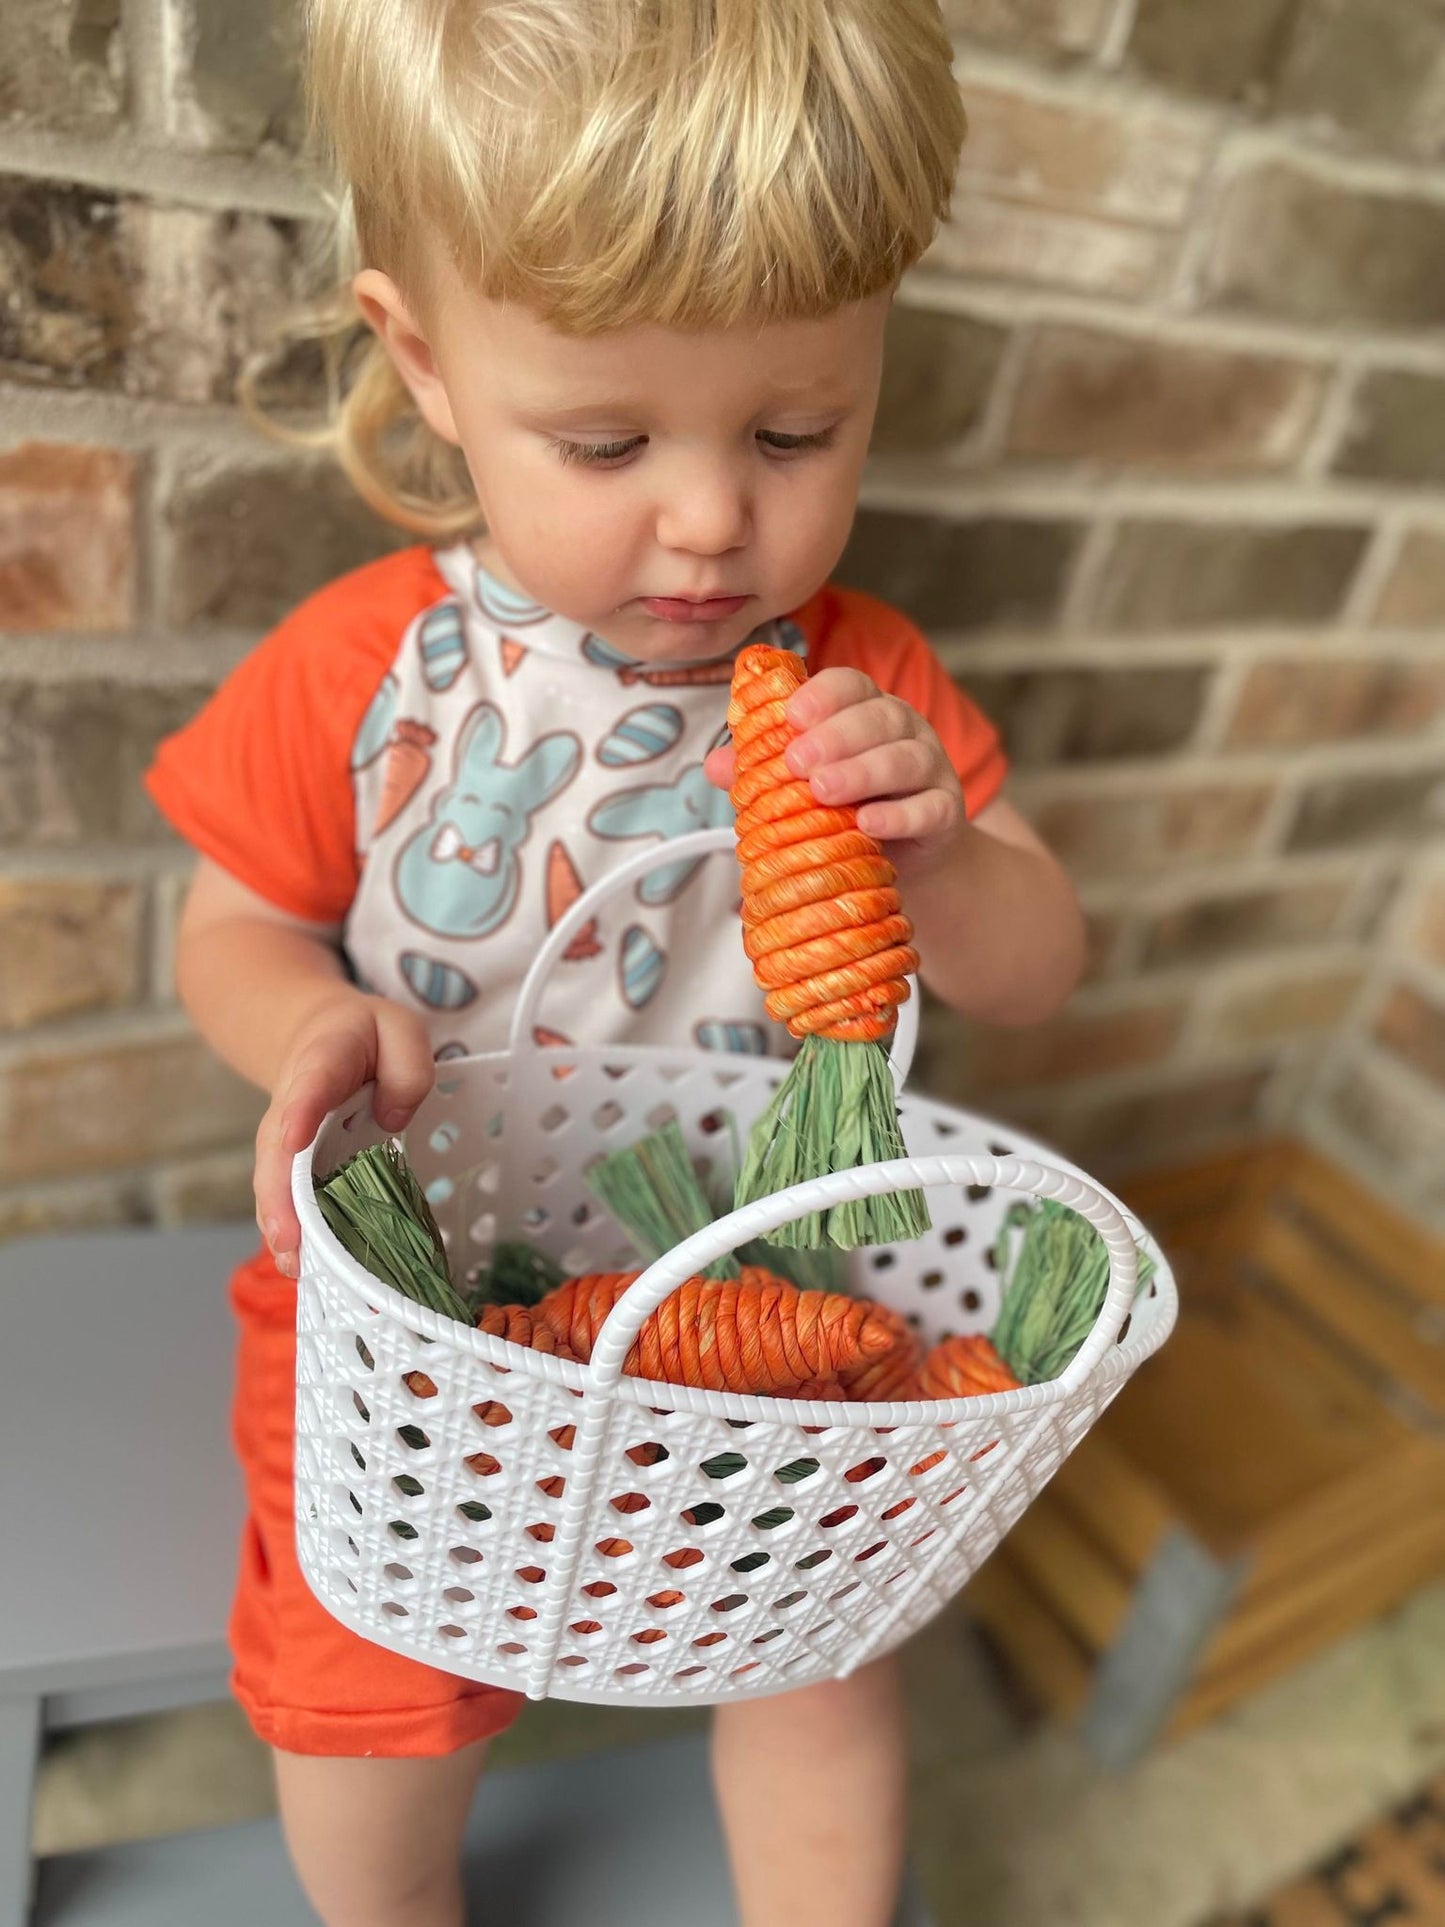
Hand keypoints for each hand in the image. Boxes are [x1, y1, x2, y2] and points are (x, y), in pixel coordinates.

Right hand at [254, 990, 435, 1278]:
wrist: (317, 1032)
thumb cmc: (366, 1037)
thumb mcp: (400, 1029)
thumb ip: (406, 1067)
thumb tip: (391, 1121)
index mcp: (322, 1060)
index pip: (310, 1085)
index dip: (301, 1112)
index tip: (293, 1140)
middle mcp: (291, 1102)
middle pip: (277, 1149)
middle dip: (280, 1195)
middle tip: (289, 1240)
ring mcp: (284, 1136)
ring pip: (273, 1180)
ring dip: (280, 1223)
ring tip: (294, 1266)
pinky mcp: (288, 1162)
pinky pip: (283, 1194)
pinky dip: (288, 1228)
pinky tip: (300, 1266)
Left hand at [704, 667, 964, 876]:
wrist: (900, 859)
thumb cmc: (844, 809)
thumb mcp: (800, 785)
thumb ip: (760, 770)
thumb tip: (714, 764)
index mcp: (864, 710)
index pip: (851, 685)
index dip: (823, 695)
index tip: (791, 715)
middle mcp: (903, 729)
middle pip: (879, 717)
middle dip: (836, 735)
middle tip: (797, 761)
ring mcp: (931, 768)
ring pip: (906, 758)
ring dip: (863, 771)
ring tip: (824, 790)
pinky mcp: (946, 811)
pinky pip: (930, 808)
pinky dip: (900, 815)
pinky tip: (870, 822)